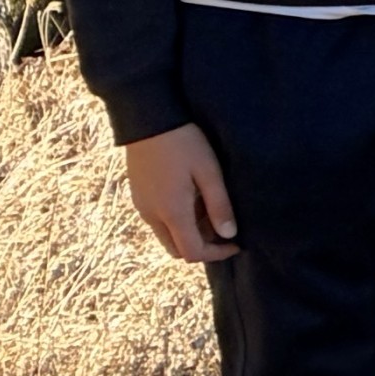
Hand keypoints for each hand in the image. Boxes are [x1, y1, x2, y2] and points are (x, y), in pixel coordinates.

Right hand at [124, 123, 237, 263]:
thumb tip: (229, 235)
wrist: (148, 120)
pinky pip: (158, 221)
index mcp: (172, 212)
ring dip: (188, 234)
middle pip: (177, 250)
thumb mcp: (209, 172)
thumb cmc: (183, 143)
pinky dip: (177, 221)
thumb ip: (219, 205)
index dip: (217, 254)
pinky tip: (192, 200)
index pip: (192, 253)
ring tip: (210, 211)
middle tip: (224, 230)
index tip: (236, 243)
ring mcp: (142, 207)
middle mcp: (152, 216)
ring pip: (167, 236)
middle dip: (202, 247)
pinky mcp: (138, 197)